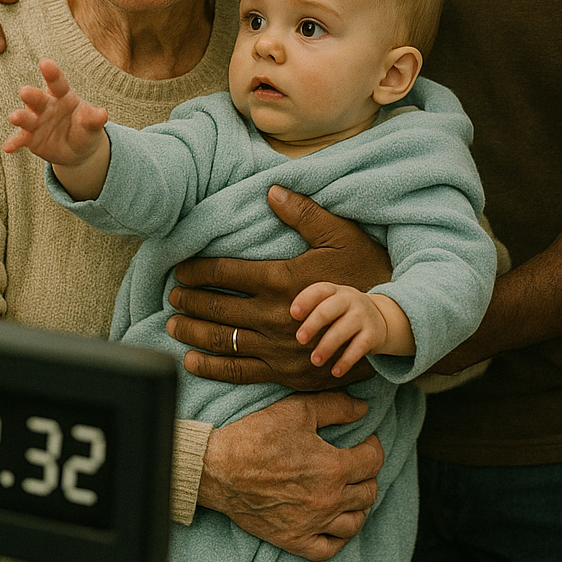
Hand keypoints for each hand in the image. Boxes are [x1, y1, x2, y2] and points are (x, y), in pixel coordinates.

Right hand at [4, 59, 107, 162]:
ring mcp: (36, 122)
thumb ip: (94, 119)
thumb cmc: (85, 130)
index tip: (45, 63)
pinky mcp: (29, 138)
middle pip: (38, 98)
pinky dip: (14, 143)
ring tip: (14, 118)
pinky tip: (8, 147)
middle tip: (25, 92)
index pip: (57, 83)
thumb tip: (103, 115)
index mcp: (62, 96)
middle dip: (31, 95)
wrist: (77, 151)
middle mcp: (46, 106)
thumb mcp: (92, 125)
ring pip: (26, 118)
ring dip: (20, 117)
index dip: (52, 73)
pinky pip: (21, 139)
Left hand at [167, 185, 390, 387]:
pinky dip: (212, 367)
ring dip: (192, 333)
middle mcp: (273, 315)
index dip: (197, 271)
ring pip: (223, 341)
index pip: (225, 273)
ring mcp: (277, 347)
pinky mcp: (285, 371)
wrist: (390, 322)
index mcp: (281, 279)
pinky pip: (240, 371)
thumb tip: (271, 190)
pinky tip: (193, 361)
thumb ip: (303, 213)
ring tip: (173, 325)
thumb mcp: (340, 235)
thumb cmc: (366, 272)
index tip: (180, 270)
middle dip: (188, 301)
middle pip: (216, 308)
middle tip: (171, 296)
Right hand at [197, 391, 383, 560]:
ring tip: (349, 492)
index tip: (366, 441)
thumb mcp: (297, 410)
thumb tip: (364, 409)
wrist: (218, 469)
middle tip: (356, 464)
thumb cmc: (257, 437)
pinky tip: (335, 523)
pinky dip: (339, 538)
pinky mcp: (294, 540)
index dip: (373, 447)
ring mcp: (312, 524)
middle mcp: (328, 500)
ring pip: (355, 522)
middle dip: (367, 475)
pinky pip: (329, 549)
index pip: (373, 461)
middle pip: (368, 492)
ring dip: (358, 505)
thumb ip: (336, 407)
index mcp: (333, 468)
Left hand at [292, 283, 412, 376]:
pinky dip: (346, 361)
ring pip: (342, 330)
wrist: (382, 318)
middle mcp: (349, 300)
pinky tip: (335, 372)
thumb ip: (314, 309)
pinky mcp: (373, 334)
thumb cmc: (344, 312)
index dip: (305, 300)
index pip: (319, 290)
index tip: (293, 314)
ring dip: (327, 347)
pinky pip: (358, 348)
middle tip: (300, 340)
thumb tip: (282, 329)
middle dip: (312, 325)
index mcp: (335, 291)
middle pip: (328, 310)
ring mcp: (362, 316)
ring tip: (315, 361)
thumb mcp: (332, 303)